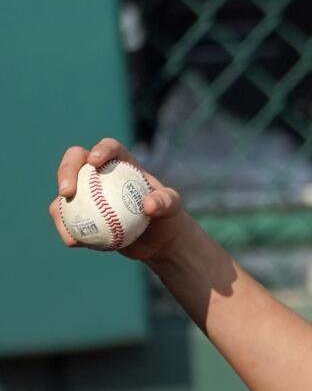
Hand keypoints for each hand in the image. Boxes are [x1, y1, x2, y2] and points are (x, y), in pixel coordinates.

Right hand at [53, 138, 185, 262]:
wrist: (159, 240)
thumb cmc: (167, 217)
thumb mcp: (173, 208)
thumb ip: (166, 202)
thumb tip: (148, 205)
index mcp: (122, 162)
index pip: (109, 148)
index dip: (100, 150)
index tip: (95, 162)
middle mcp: (99, 173)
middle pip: (75, 162)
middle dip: (65, 170)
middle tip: (67, 191)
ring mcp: (87, 193)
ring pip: (64, 193)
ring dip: (58, 205)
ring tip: (64, 221)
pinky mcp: (80, 214)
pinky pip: (66, 220)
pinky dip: (66, 229)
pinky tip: (73, 242)